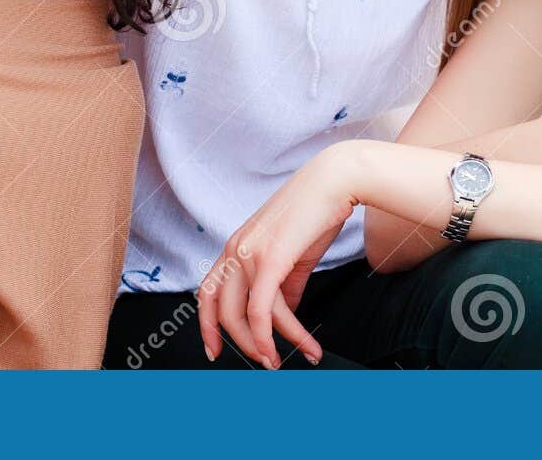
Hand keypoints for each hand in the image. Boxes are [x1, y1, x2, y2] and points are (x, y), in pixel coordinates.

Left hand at [197, 145, 360, 368]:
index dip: (207, 325)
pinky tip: (296, 345)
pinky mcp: (270, 259)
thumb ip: (285, 286)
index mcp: (236, 245)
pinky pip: (263, 310)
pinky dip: (272, 335)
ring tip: (287, 359)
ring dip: (266, 345)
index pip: (207, 292)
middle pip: (221, 311)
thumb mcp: (293, 254)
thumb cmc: (316, 211)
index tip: (215, 350)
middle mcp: (235, 249)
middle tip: (265, 362)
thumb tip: (285, 315)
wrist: (334, 181)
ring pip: (245, 315)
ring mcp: (249, 253)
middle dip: (241, 343)